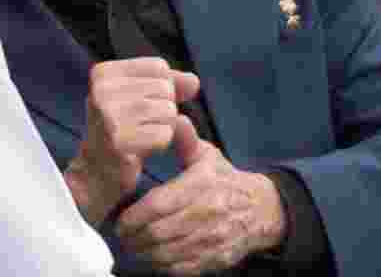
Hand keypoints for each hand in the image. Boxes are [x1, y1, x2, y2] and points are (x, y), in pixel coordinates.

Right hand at [64, 58, 199, 225]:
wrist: (97, 172)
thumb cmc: (122, 129)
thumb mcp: (139, 97)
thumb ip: (169, 83)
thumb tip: (194, 82)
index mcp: (103, 73)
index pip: (159, 68)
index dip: (160, 89)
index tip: (138, 106)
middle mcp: (102, 91)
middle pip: (166, 89)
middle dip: (163, 110)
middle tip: (139, 125)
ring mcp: (109, 116)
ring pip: (169, 111)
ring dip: (163, 128)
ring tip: (140, 137)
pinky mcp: (120, 142)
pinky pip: (165, 135)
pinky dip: (160, 144)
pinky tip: (141, 149)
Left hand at [116, 115, 286, 274]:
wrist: (261, 210)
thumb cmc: (224, 180)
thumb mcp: (207, 156)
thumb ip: (186, 140)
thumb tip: (175, 119)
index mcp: (201, 185)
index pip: (159, 205)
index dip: (134, 216)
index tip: (120, 221)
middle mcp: (206, 213)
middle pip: (158, 233)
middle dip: (134, 237)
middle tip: (121, 236)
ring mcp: (211, 239)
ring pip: (167, 253)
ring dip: (144, 253)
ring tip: (132, 247)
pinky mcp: (215, 259)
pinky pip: (181, 268)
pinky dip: (162, 266)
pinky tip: (151, 258)